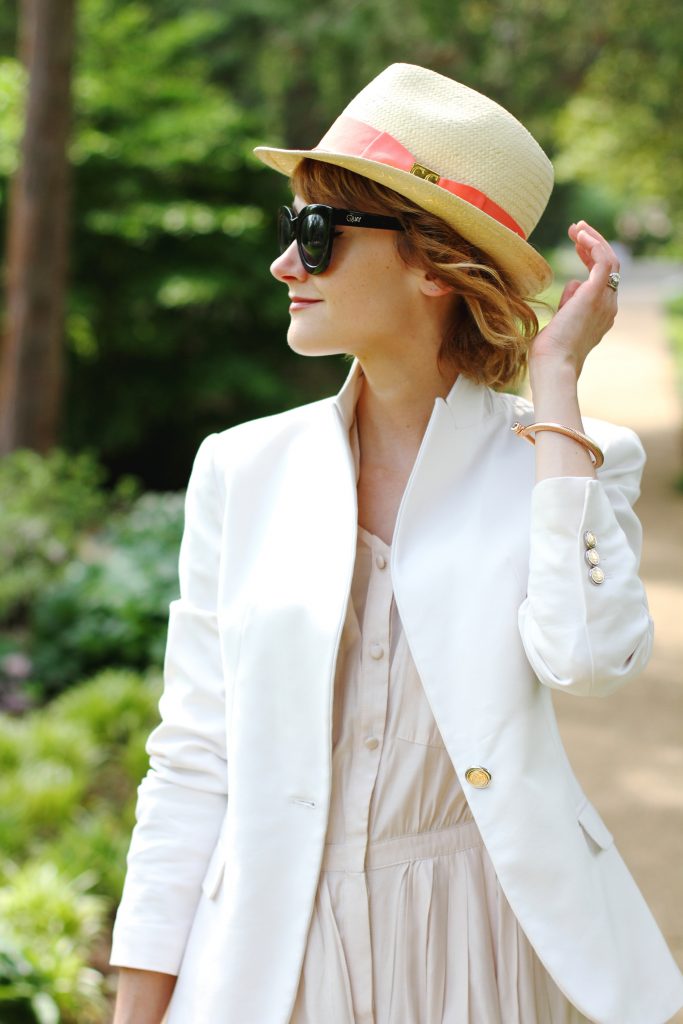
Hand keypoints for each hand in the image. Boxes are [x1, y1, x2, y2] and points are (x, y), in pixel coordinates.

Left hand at [529, 220, 618, 382]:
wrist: (553, 365)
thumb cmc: (549, 353)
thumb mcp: (559, 324)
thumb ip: (568, 304)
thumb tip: (571, 284)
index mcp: (600, 314)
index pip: (602, 278)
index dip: (590, 256)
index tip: (575, 244)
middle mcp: (608, 306)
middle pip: (609, 266)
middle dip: (593, 243)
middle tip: (576, 229)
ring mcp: (605, 301)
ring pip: (609, 260)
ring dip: (593, 240)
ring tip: (576, 228)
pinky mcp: (596, 294)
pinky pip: (603, 261)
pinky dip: (594, 244)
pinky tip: (580, 235)